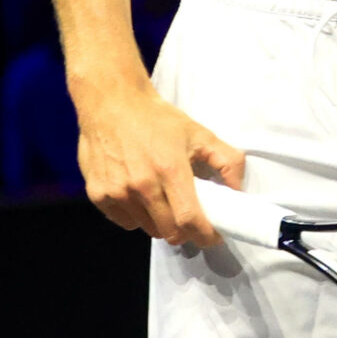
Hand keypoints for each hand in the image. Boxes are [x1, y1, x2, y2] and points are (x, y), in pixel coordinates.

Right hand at [76, 84, 246, 248]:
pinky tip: (138, 195)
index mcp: (170, 169)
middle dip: (185, 231)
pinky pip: (125, 221)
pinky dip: (136, 216)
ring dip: (160, 223)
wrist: (112, 102)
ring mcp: (117, 191)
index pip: (190, 220)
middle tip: (189, 217)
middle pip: (169, 232)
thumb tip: (239, 191)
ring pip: (147, 228)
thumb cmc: (157, 118)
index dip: (206, 234)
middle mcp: (142, 185)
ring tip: (162, 200)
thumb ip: (227, 161)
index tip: (213, 235)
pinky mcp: (97, 194)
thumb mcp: (199, 133)